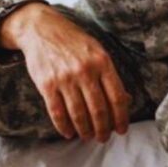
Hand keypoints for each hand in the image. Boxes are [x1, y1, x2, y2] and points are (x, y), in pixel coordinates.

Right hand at [0, 2, 130, 141]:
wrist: (42, 29)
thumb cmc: (73, 41)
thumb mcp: (97, 51)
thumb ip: (109, 75)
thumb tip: (126, 101)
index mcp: (102, 61)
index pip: (117, 97)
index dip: (121, 118)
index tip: (121, 129)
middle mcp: (85, 70)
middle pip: (99, 110)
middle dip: (103, 129)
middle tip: (103, 138)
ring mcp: (64, 78)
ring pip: (79, 115)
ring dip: (85, 131)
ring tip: (87, 136)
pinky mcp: (47, 84)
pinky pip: (57, 113)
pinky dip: (64, 127)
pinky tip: (69, 132)